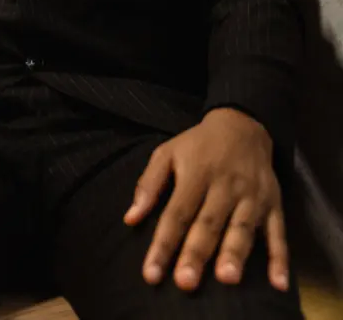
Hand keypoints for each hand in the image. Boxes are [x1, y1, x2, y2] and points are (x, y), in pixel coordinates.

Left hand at [125, 108, 287, 293]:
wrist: (242, 125)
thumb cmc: (198, 145)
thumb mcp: (167, 152)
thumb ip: (148, 184)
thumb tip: (130, 218)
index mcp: (196, 173)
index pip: (176, 213)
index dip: (163, 244)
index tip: (151, 274)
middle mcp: (225, 185)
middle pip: (208, 223)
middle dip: (197, 254)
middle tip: (185, 283)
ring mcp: (252, 195)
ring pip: (242, 228)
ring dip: (235, 254)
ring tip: (227, 279)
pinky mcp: (274, 203)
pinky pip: (278, 233)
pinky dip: (280, 259)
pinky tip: (279, 284)